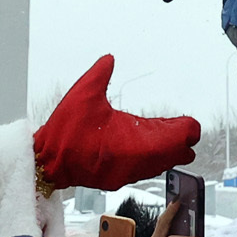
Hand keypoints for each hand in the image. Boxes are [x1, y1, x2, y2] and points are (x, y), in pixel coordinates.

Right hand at [35, 56, 199, 191]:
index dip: (187, 130)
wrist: (46, 163)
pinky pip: (145, 168)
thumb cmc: (64, 134)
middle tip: (185, 127)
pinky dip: (151, 155)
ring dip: (167, 149)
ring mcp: (128, 172)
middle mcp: (136, 162)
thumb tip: (109, 59)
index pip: (177, 140)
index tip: (189, 123)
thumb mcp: (84, 93)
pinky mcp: (118, 177)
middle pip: (174, 155)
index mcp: (135, 143)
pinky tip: (148, 143)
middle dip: (181, 141)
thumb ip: (101, 73)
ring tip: (168, 132)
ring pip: (160, 163)